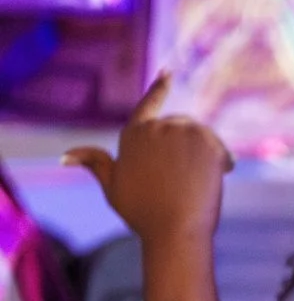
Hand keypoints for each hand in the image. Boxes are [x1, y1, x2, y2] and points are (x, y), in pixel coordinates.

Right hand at [63, 73, 233, 250]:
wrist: (174, 228)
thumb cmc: (142, 212)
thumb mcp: (113, 187)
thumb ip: (96, 163)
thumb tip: (63, 156)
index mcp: (132, 133)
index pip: (148, 104)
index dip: (159, 88)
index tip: (168, 72)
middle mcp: (157, 127)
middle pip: (180, 128)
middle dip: (186, 148)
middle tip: (184, 180)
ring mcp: (183, 132)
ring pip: (201, 138)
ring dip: (204, 154)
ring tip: (198, 181)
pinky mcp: (207, 141)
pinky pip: (220, 148)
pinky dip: (223, 161)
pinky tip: (219, 176)